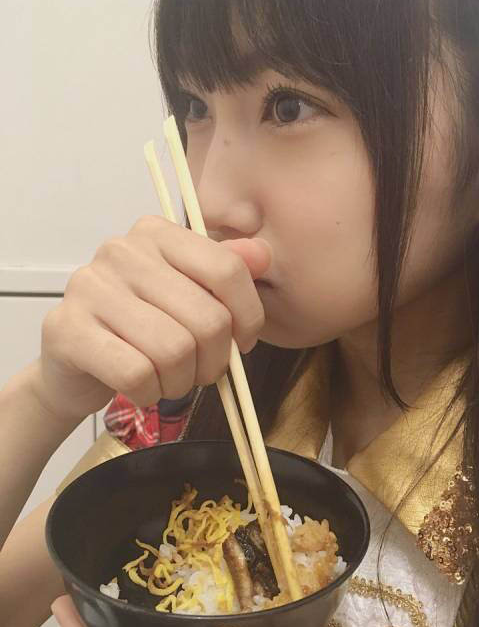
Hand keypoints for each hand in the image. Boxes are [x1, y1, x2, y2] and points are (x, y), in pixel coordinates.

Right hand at [36, 216, 269, 421]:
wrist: (73, 365)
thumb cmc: (139, 328)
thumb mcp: (188, 294)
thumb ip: (226, 272)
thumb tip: (262, 254)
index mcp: (156, 234)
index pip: (227, 269)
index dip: (248, 316)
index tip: (241, 343)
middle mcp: (121, 251)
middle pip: (207, 317)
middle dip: (214, 360)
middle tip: (201, 372)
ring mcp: (89, 287)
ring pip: (174, 350)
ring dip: (181, 381)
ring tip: (170, 380)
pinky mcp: (67, 329)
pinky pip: (137, 373)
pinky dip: (149, 392)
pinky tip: (143, 387)